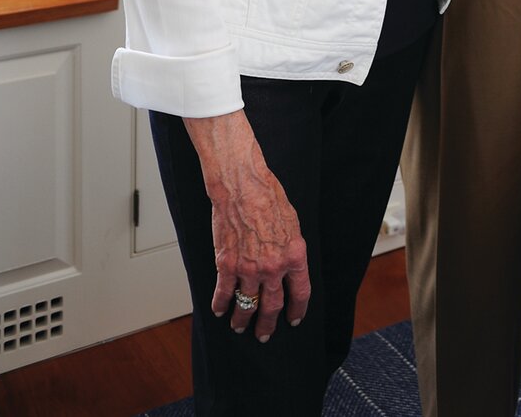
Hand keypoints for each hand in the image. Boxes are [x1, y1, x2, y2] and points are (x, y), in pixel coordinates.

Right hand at [184, 113, 310, 341]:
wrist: (242, 185)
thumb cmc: (268, 196)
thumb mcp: (293, 222)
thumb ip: (291, 249)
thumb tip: (291, 266)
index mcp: (294, 256)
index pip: (300, 293)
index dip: (297, 311)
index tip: (294, 320)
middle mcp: (273, 267)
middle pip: (272, 307)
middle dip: (268, 325)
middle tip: (264, 334)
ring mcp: (248, 268)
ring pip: (247, 305)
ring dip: (243, 319)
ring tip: (240, 327)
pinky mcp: (226, 264)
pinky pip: (223, 293)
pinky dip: (221, 305)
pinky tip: (219, 311)